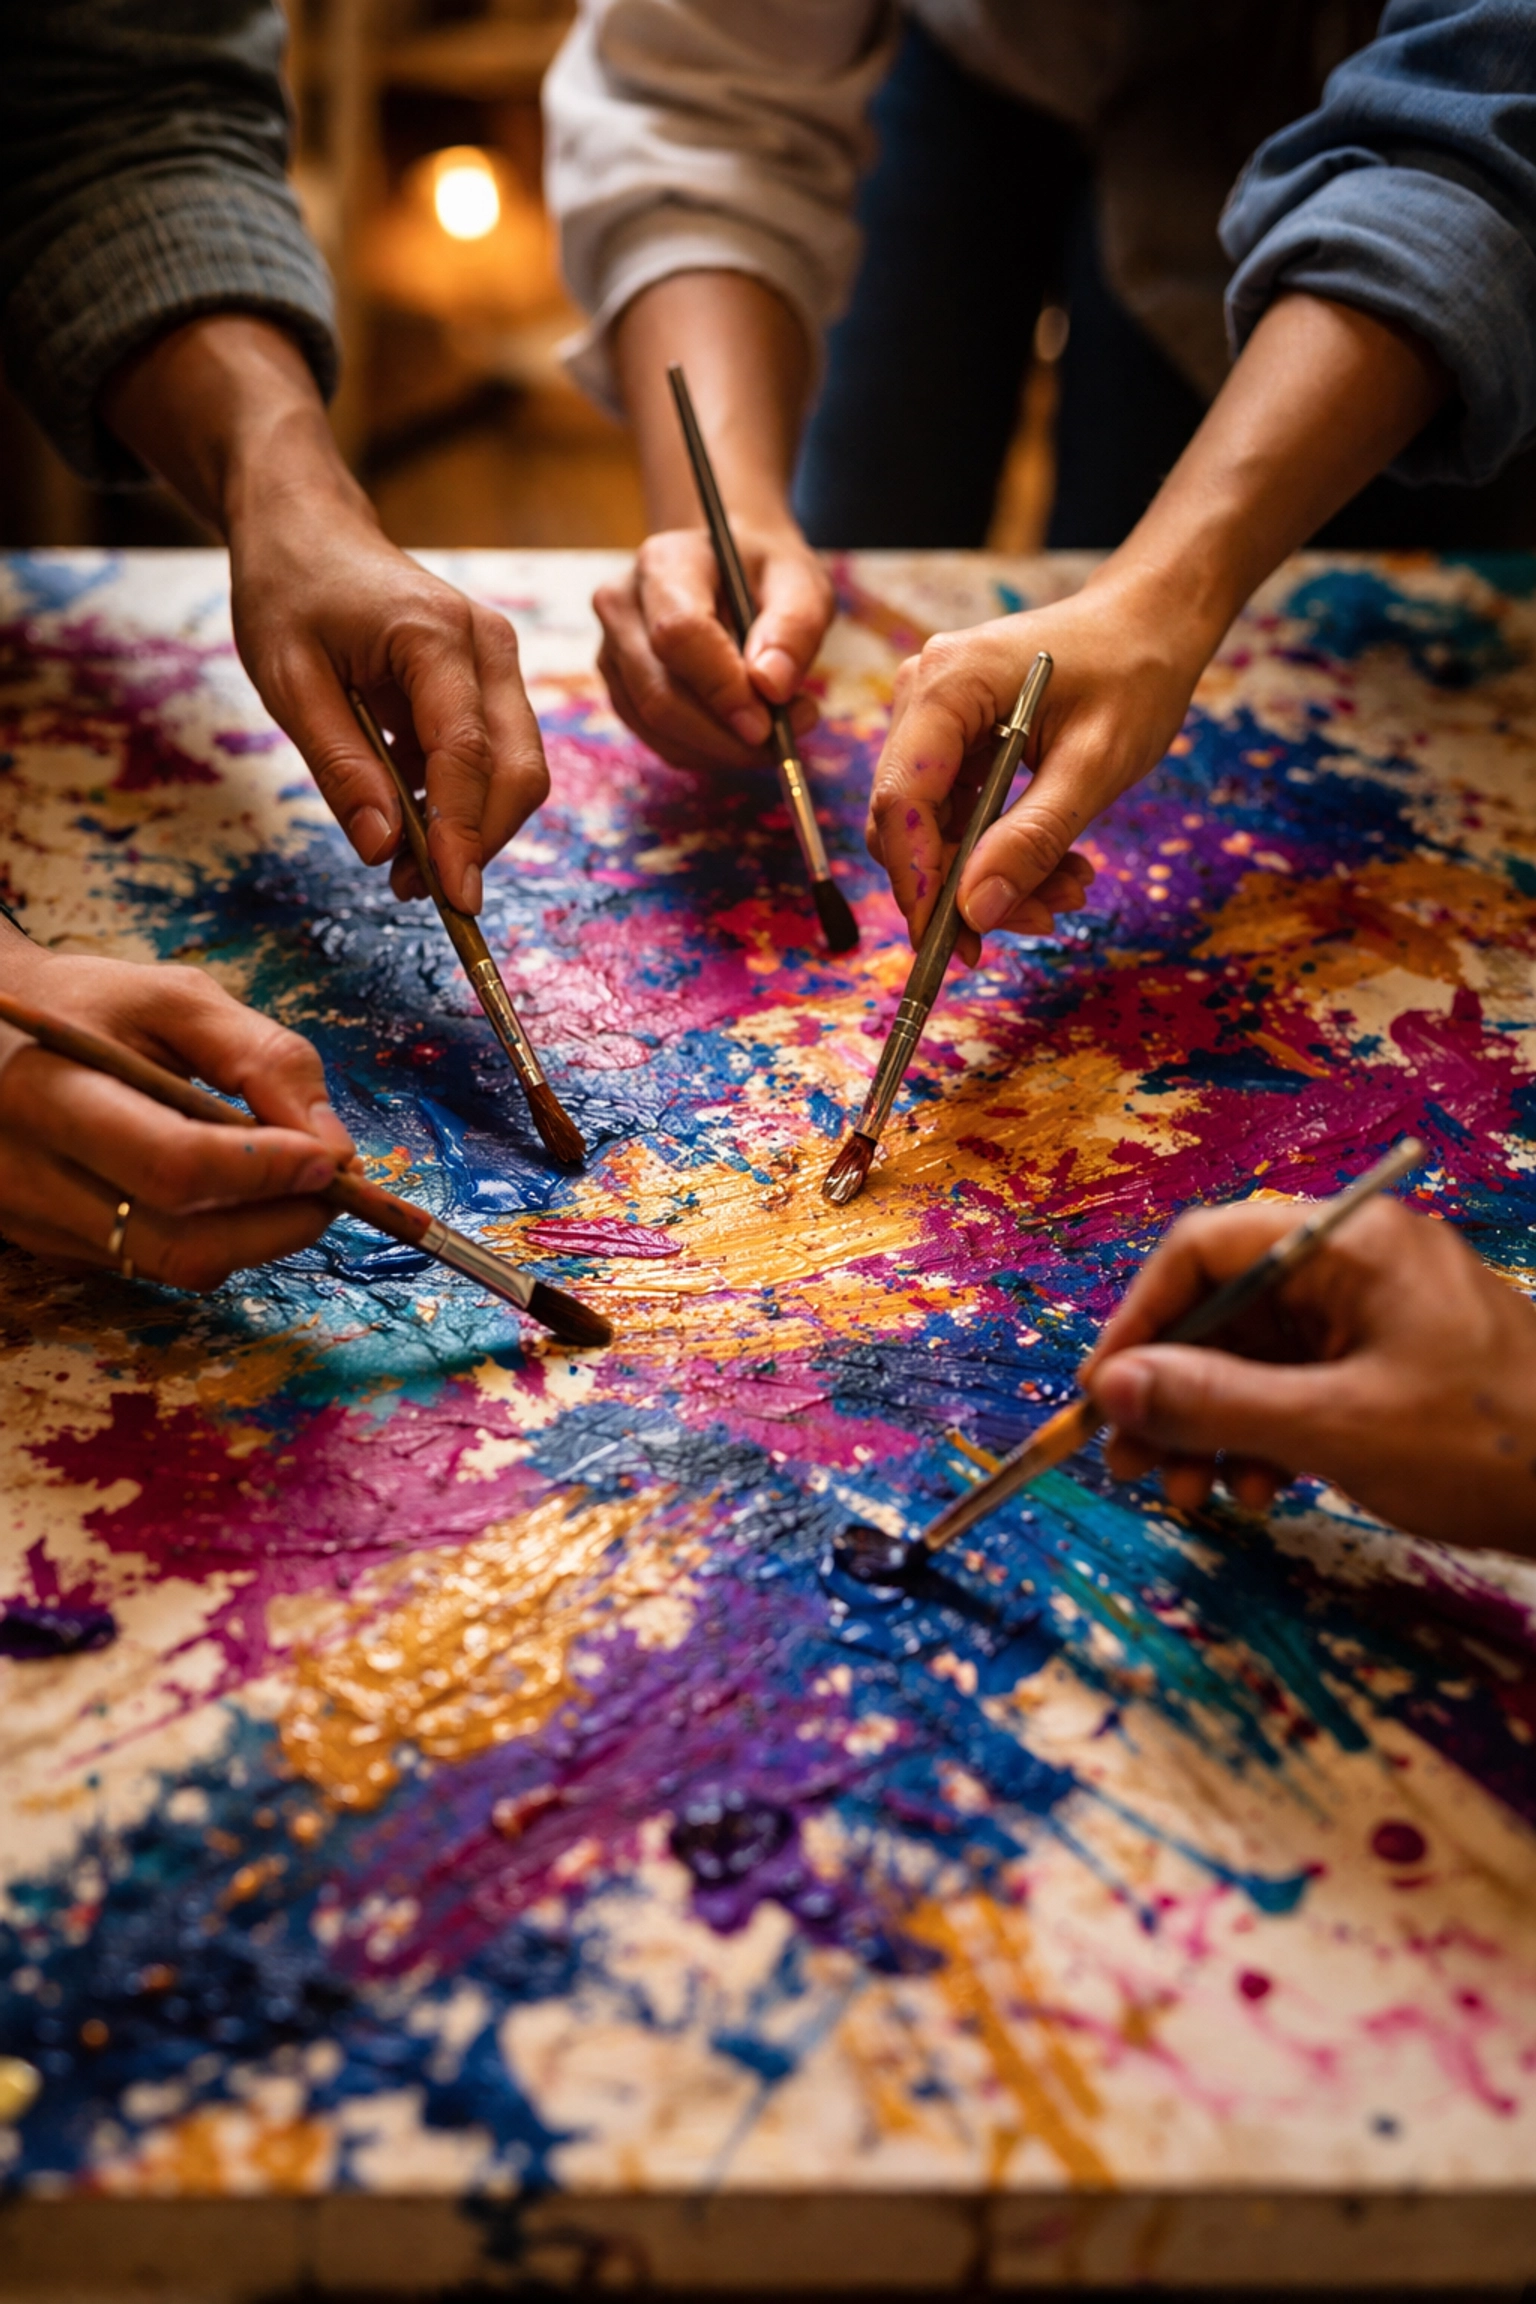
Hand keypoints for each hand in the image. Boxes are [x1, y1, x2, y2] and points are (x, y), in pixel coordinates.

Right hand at [0, 935, 353, 1292]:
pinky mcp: (52, 1248)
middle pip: (179, 1244)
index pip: (173, 1165)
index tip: (331, 1158)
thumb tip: (333, 1145)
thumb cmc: (89, 1007)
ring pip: (173, 1267)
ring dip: (255, 1238)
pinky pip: (152, 1265)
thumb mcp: (174, 999)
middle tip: (330, 1188)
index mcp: (50, 1094)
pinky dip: (211, 1237)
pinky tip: (226, 1194)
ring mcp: (35, 1223)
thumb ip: (262, 1056)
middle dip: (279, 1226)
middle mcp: (28, 1175)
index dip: (266, 1171)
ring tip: (287, 1185)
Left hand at [100, 317, 548, 913]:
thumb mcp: (288, 680)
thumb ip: (339, 765)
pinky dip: (461, 802)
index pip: (469, 754)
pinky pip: (494, 758)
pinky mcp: (487, 681)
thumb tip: (384, 847)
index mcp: (436, 637)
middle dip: (477, 842)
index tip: (453, 898)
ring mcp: (496, 662)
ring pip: (517, 771)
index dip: (463, 834)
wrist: (307, 526)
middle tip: (418, 892)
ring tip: (405, 867)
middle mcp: (488, 647)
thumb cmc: (289, 590)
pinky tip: (410, 820)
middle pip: (518, 771)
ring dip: (473, 829)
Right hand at [594, 521, 831, 772]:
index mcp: (664, 563)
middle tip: (786, 737)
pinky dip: (707, 752)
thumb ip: (794, 627)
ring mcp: (612, 652)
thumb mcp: (800, 581)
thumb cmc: (765, 572)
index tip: (767, 723)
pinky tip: (743, 735)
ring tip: (776, 731)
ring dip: (721, 749)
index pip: (678, 635)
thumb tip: (771, 686)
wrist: (731, 567)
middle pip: (658, 695)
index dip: (722, 687)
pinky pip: (659, 741)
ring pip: (656, 727)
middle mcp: (622, 606)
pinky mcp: (620, 690)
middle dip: (725, 735)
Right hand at [866, 564, 1203, 963]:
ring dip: (991, 872)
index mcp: (947, 684)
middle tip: (1037, 920)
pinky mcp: (954, 738)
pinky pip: (957, 812)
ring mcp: (934, 717)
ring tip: (1067, 889)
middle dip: (963, 885)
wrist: (1150, 623)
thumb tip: (977, 911)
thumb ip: (1033, 838)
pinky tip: (1056, 863)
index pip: (901, 800)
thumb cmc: (1133, 671)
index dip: (918, 880)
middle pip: (909, 821)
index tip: (948, 943)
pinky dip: (1001, 847)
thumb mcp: (1095, 764)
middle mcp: (923, 696)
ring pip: (934, 827)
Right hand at [1080, 1196, 1535, 1549]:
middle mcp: (1356, 1265)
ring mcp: (1378, 1316)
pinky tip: (1260, 1491)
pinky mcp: (1395, 1367)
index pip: (1203, 1251)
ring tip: (1190, 1494)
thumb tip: (1112, 1390)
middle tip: (1130, 1464)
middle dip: (1170, 1389)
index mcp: (1347, 1244)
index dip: (1139, 1321)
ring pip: (1255, 1356)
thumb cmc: (1489, 1444)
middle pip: (1224, 1308)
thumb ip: (1216, 1404)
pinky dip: (1265, 1436)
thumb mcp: (1337, 1427)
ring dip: (1211, 1424)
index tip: (1103, 1395)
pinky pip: (1299, 1386)